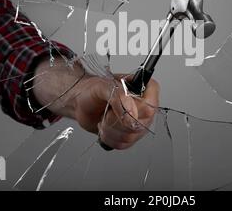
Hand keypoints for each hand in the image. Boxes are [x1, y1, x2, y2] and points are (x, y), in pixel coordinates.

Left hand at [32, 57, 159, 149]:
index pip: (149, 107)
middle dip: (116, 120)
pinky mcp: (131, 135)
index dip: (133, 113)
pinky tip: (105, 127)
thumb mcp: (104, 86)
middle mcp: (146, 106)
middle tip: (107, 111)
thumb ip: (119, 96)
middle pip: (139, 125)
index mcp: (145, 88)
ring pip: (130, 137)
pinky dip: (109, 138)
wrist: (82, 102)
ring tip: (104, 118)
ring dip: (110, 130)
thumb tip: (132, 112)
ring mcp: (140, 122)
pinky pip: (124, 144)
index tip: (116, 110)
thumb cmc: (93, 90)